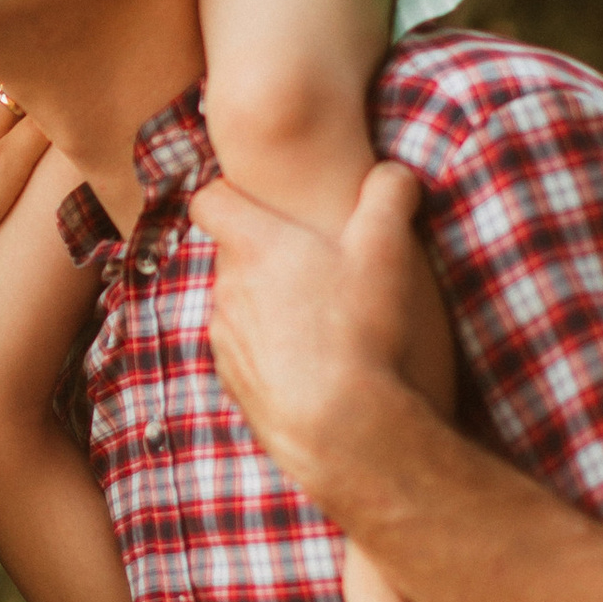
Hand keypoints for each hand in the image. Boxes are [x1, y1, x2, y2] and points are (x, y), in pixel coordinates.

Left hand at [190, 161, 438, 522]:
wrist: (340, 428)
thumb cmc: (361, 330)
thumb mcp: (387, 251)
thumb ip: (389, 197)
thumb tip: (393, 173)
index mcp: (252, 246)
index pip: (209, 199)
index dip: (230, 195)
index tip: (261, 205)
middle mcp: (225, 287)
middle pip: (232, 254)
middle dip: (266, 255)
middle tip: (316, 267)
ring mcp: (224, 338)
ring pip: (238, 305)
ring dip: (267, 306)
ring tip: (320, 322)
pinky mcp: (233, 381)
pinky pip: (245, 352)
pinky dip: (269, 351)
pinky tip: (312, 364)